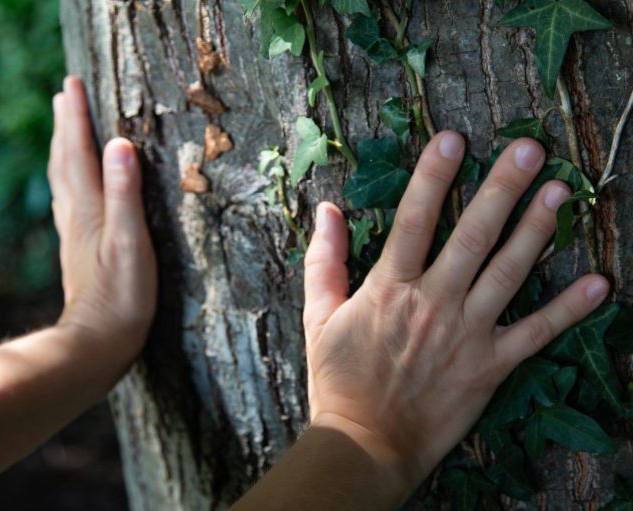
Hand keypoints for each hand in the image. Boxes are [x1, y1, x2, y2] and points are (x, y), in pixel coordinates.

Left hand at [48, 76, 156, 371]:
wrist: (98, 342)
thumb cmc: (123, 297)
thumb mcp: (131, 242)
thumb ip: (124, 193)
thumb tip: (120, 144)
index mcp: (89, 210)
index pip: (79, 153)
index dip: (76, 118)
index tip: (72, 83)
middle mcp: (76, 216)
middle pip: (65, 161)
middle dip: (65, 125)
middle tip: (64, 94)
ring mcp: (74, 234)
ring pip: (63, 180)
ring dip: (63, 148)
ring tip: (64, 127)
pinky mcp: (79, 249)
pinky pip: (69, 200)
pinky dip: (67, 178)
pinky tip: (71, 185)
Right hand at [303, 132, 608, 498]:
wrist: (365, 442)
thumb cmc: (339, 379)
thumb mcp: (318, 317)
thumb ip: (324, 260)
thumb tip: (328, 210)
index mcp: (389, 289)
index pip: (413, 220)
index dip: (433, 176)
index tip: (453, 139)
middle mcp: (432, 303)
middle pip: (471, 236)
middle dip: (501, 189)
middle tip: (529, 150)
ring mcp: (466, 334)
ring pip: (507, 273)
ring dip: (537, 231)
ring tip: (561, 192)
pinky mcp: (490, 366)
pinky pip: (535, 334)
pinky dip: (568, 310)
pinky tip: (600, 284)